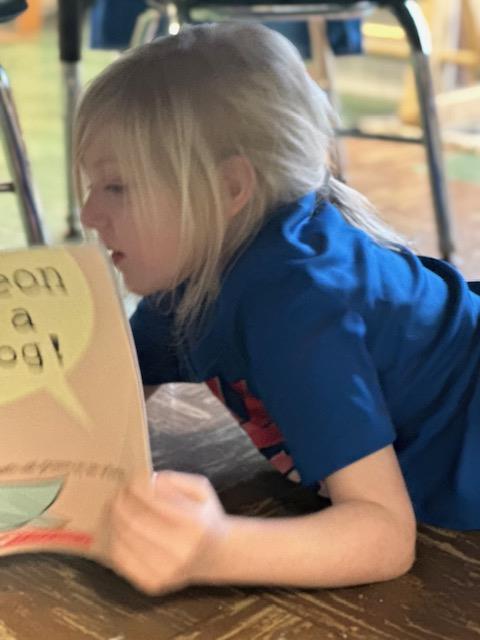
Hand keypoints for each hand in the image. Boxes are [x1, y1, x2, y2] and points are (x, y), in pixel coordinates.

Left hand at [107, 470, 227, 594]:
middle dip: (120, 504)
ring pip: (124, 541)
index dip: (135, 489)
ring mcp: (165, 570)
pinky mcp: (153, 584)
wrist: (218, 556)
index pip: (153, 501)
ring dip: (113, 522)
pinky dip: (114, 542)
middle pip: (135, 522)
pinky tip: (116, 530)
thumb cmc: (205, 518)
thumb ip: (176, 480)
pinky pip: (122, 561)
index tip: (129, 481)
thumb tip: (149, 481)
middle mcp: (180, 550)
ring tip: (113, 510)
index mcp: (194, 524)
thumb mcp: (201, 491)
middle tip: (116, 494)